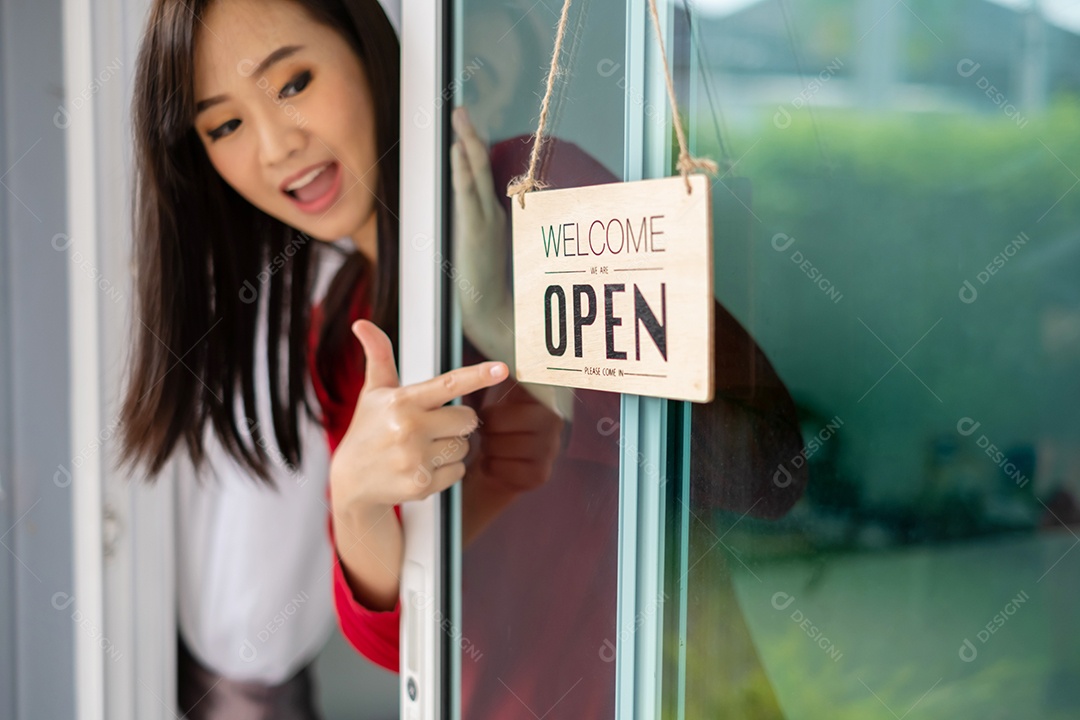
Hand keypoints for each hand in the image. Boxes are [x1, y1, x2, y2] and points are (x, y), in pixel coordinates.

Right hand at [329, 319, 508, 512]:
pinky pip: (458, 472)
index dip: (478, 375)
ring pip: (464, 447)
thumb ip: (378, 356)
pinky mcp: (420, 485)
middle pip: (467, 419)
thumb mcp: (373, 393)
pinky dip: (445, 472)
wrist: (351, 482)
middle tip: (430, 428)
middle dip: (455, 423)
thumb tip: (362, 324)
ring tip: (421, 450)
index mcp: (402, 401)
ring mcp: (414, 458)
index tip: (502, 368)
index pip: (448, 384)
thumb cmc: (368, 430)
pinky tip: (420, 469)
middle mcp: (408, 428)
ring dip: (450, 449)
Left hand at [450, 106, 512, 359]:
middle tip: (460, 111)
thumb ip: (475, 236)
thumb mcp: (479, 258)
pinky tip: (458, 149)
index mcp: (494, 220)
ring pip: (476, 174)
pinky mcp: (476, 229)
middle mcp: (492, 215)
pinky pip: (469, 191)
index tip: (465, 131)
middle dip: (471, 137)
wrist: (493, 314)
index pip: (482, 179)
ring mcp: (486, 220)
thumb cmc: (487, 293)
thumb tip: (467, 227)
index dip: (474, 153)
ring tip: (459, 117)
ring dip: (467, 143)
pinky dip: (464, 168)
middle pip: (482, 168)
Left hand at [462, 379, 564, 543]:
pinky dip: (491, 467)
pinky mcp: (540, 474)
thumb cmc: (496, 423)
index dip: (499, 407)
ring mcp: (550, 449)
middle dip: (489, 426)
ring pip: (506, 446)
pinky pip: (506, 470)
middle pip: (507, 421)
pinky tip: (494, 461)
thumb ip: (500, 375)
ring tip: (489, 444)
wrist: (497, 459)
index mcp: (543, 396)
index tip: (488, 413)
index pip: (523, 392)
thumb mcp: (499, 393)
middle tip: (485, 429)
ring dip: (489, 447)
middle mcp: (553, 422)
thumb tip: (497, 363)